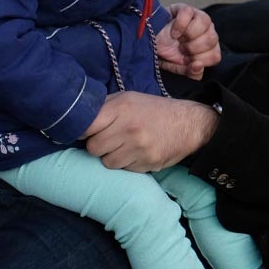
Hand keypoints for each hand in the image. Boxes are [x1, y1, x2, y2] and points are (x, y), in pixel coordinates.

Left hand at [83, 92, 218, 171]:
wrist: (189, 123)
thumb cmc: (154, 110)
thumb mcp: (129, 98)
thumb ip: (104, 107)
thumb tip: (78, 118)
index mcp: (121, 109)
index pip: (86, 127)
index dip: (83, 131)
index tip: (87, 131)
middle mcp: (128, 129)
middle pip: (93, 148)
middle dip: (99, 145)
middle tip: (109, 139)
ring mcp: (139, 149)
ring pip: (107, 162)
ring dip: (112, 156)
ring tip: (124, 146)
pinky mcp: (147, 164)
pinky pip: (124, 170)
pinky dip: (127, 164)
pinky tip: (137, 153)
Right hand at [154, 3, 220, 79]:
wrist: (147, 41)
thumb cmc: (165, 53)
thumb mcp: (177, 68)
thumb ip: (191, 72)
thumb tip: (199, 65)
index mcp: (209, 48)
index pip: (215, 56)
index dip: (200, 60)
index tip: (187, 60)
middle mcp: (207, 31)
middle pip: (212, 39)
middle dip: (194, 48)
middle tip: (181, 49)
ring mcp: (198, 17)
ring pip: (206, 22)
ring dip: (190, 34)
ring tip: (178, 40)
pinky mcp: (185, 8)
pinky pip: (189, 12)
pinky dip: (180, 25)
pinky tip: (173, 32)